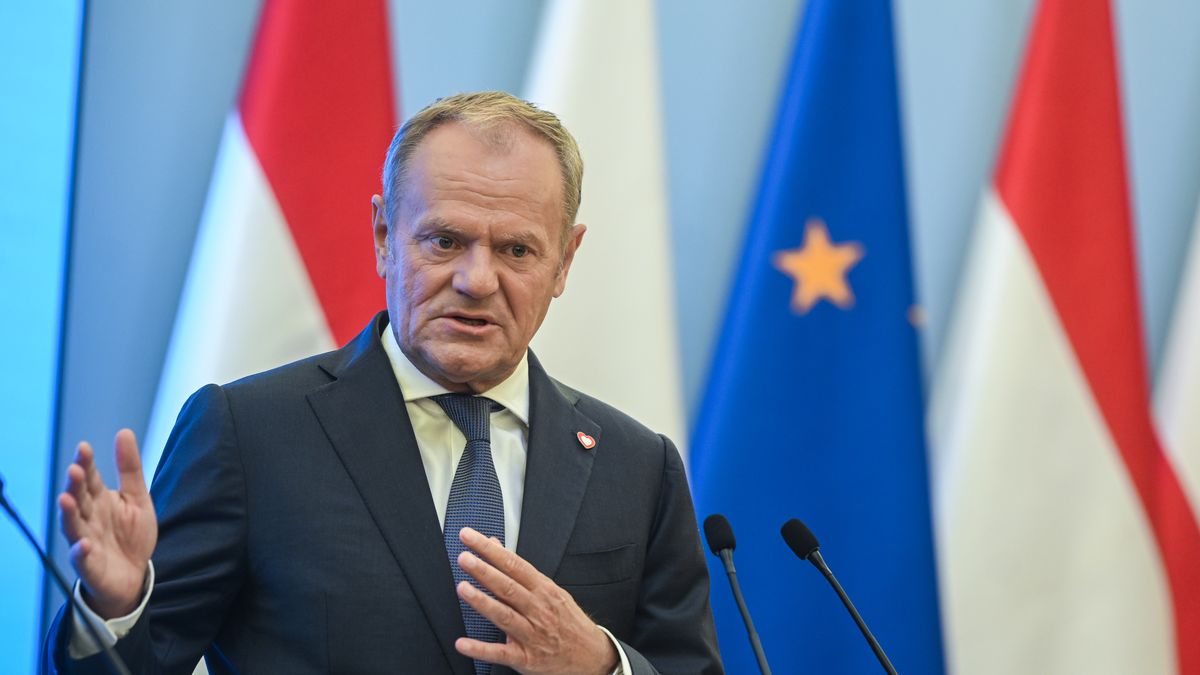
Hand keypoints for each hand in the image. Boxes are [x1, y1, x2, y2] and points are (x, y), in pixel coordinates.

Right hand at [59, 429, 156, 618]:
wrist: (135, 574)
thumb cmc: (132, 535)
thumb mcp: (137, 498)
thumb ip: (129, 468)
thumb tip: (123, 432)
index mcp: (99, 500)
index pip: (90, 479)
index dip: (86, 464)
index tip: (84, 448)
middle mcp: (88, 518)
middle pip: (78, 499)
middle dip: (75, 486)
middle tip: (74, 470)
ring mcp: (86, 541)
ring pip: (73, 526)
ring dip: (68, 514)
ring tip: (66, 499)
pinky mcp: (90, 565)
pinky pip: (82, 559)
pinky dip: (81, 552)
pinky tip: (84, 544)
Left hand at [454, 528, 618, 674]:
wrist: (592, 656)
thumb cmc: (567, 621)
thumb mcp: (550, 590)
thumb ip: (519, 571)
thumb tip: (495, 546)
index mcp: (544, 590)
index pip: (514, 564)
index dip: (491, 550)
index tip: (470, 538)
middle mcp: (538, 609)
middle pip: (508, 587)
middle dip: (485, 571)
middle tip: (464, 558)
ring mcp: (532, 634)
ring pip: (505, 616)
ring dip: (483, 602)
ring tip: (463, 589)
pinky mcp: (526, 658)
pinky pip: (501, 653)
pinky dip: (481, 649)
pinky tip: (463, 643)